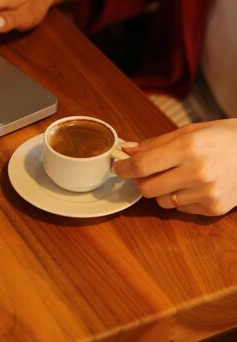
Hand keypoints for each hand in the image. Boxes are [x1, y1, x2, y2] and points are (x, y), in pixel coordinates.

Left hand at [114, 119, 236, 215]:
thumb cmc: (221, 137)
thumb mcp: (189, 131)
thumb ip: (155, 144)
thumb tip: (127, 151)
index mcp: (189, 147)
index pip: (142, 165)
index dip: (124, 168)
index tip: (119, 167)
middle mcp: (197, 172)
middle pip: (147, 188)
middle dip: (138, 181)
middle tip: (142, 172)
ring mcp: (207, 193)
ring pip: (161, 201)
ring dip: (160, 191)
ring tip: (175, 176)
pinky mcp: (213, 208)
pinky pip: (180, 209)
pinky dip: (179, 199)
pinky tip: (193, 185)